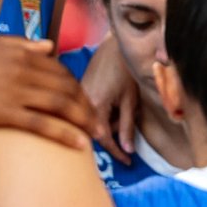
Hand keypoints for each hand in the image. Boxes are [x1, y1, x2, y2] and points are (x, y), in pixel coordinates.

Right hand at [0, 37, 101, 149]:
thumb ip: (20, 45)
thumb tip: (49, 45)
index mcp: (20, 52)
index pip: (61, 70)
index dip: (77, 87)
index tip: (86, 101)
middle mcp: (23, 70)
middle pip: (68, 88)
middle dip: (88, 106)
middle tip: (99, 122)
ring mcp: (15, 91)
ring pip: (62, 106)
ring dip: (85, 121)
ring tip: (97, 135)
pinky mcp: (4, 113)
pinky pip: (44, 124)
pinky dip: (66, 135)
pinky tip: (80, 145)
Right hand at [81, 35, 138, 163]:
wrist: (114, 44)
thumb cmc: (125, 70)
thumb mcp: (129, 100)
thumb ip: (126, 126)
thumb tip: (127, 150)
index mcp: (93, 105)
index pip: (102, 139)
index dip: (116, 152)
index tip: (127, 161)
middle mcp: (79, 101)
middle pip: (94, 131)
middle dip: (112, 133)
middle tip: (128, 127)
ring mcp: (76, 95)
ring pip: (90, 120)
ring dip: (107, 121)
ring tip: (123, 106)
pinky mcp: (78, 88)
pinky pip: (87, 109)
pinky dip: (100, 112)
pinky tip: (114, 102)